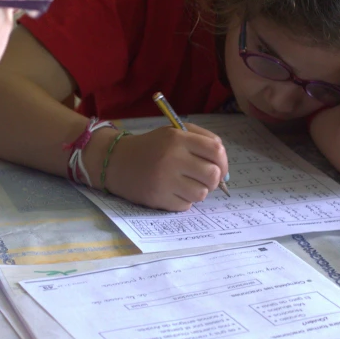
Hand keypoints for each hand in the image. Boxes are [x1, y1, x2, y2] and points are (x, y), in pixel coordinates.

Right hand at [104, 123, 228, 210]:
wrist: (116, 161)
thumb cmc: (151, 147)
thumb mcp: (173, 133)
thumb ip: (201, 141)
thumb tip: (224, 169)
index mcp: (177, 138)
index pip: (216, 149)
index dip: (224, 161)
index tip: (221, 167)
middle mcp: (172, 158)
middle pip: (213, 174)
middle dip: (214, 180)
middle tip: (205, 179)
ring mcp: (165, 180)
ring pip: (202, 193)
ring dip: (198, 191)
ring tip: (186, 185)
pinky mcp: (158, 198)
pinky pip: (186, 205)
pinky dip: (184, 201)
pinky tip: (172, 191)